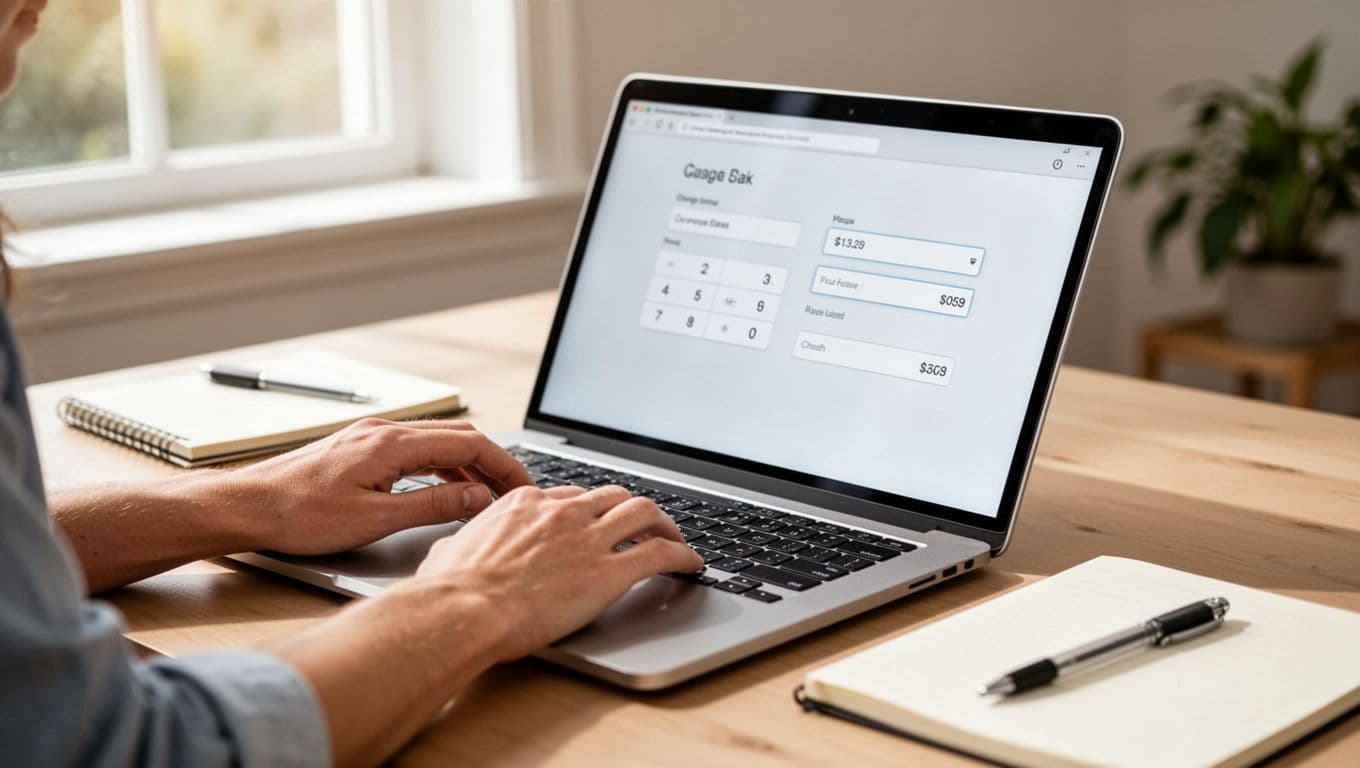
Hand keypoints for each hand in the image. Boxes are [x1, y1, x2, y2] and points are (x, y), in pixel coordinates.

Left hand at [223, 418, 532, 554]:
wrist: (246, 506)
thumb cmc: (298, 515)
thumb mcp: (376, 519)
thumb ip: (434, 505)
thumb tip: (477, 496)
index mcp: (393, 444)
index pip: (470, 443)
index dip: (505, 465)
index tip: (524, 487)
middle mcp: (384, 432)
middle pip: (458, 437)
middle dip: (493, 463)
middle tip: (515, 492)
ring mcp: (370, 438)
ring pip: (436, 443)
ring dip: (468, 465)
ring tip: (487, 495)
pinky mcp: (359, 450)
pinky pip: (414, 451)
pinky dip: (440, 466)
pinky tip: (444, 488)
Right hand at [413, 484, 703, 660]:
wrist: (464, 609)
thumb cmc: (450, 589)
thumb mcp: (449, 551)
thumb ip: (462, 543)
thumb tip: (452, 549)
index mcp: (525, 503)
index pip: (571, 495)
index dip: (590, 509)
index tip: (597, 520)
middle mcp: (562, 513)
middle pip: (613, 497)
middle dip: (631, 509)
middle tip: (644, 525)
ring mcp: (589, 539)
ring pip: (644, 513)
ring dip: (665, 524)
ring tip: (676, 538)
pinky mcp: (609, 573)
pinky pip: (660, 554)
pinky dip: (682, 555)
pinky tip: (691, 564)